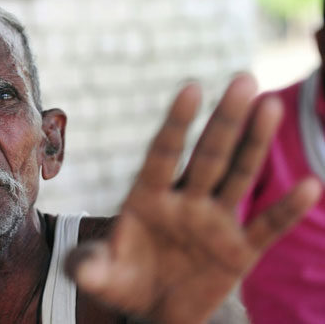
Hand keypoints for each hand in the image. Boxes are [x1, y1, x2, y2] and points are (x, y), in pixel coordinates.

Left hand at [67, 74, 321, 322]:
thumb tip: (79, 268)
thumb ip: (89, 267)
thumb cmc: (124, 282)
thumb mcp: (101, 276)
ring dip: (254, 144)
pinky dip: (285, 209)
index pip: (163, 153)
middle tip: (244, 80)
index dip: (177, 124)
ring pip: (237, 176)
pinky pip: (266, 227)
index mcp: (146, 197)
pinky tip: (310, 185)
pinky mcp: (238, 250)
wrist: (154, 309)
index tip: (192, 88)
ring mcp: (213, 222)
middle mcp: (183, 201)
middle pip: (207, 155)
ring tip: (270, 106)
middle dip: (224, 121)